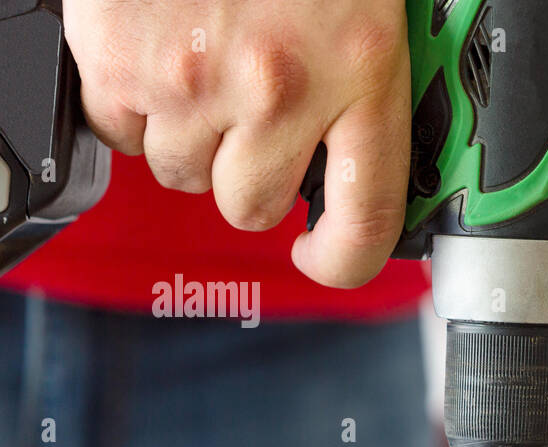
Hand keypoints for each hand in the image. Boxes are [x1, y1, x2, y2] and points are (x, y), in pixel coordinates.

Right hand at [65, 0, 410, 287]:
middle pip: (251, 206)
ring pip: (183, 175)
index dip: (342, 260)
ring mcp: (196, 78)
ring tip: (204, 68)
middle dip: (249, 175)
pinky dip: (134, 106)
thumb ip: (359, 91)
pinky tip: (159, 56)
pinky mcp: (120, 58)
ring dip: (192, 138)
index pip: (366, 219)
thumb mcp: (361, 14)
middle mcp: (282, 86)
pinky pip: (120, 133)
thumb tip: (348, 168)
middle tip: (250, 120)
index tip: (323, 255)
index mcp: (363, 70)